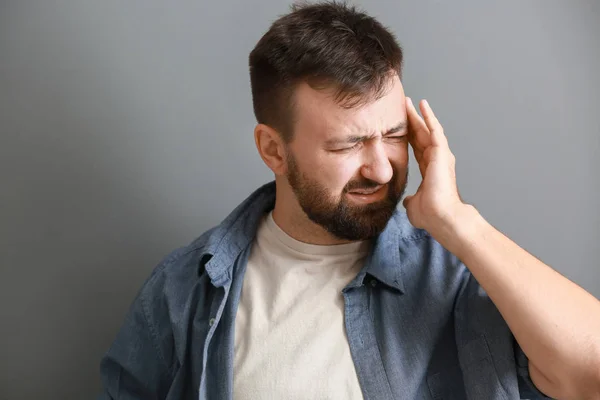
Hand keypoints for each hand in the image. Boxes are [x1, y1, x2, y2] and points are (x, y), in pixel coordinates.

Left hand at [403, 97, 464, 232]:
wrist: (441, 218)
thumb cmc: (430, 215)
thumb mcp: (414, 205)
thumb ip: (411, 199)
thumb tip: (407, 200)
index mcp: (429, 171)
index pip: (416, 148)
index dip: (408, 136)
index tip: (399, 126)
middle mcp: (436, 160)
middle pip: (421, 135)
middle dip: (412, 120)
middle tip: (403, 105)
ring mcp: (440, 155)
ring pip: (427, 129)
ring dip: (419, 115)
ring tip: (410, 101)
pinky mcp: (442, 153)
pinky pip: (434, 130)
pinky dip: (429, 117)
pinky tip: (423, 105)